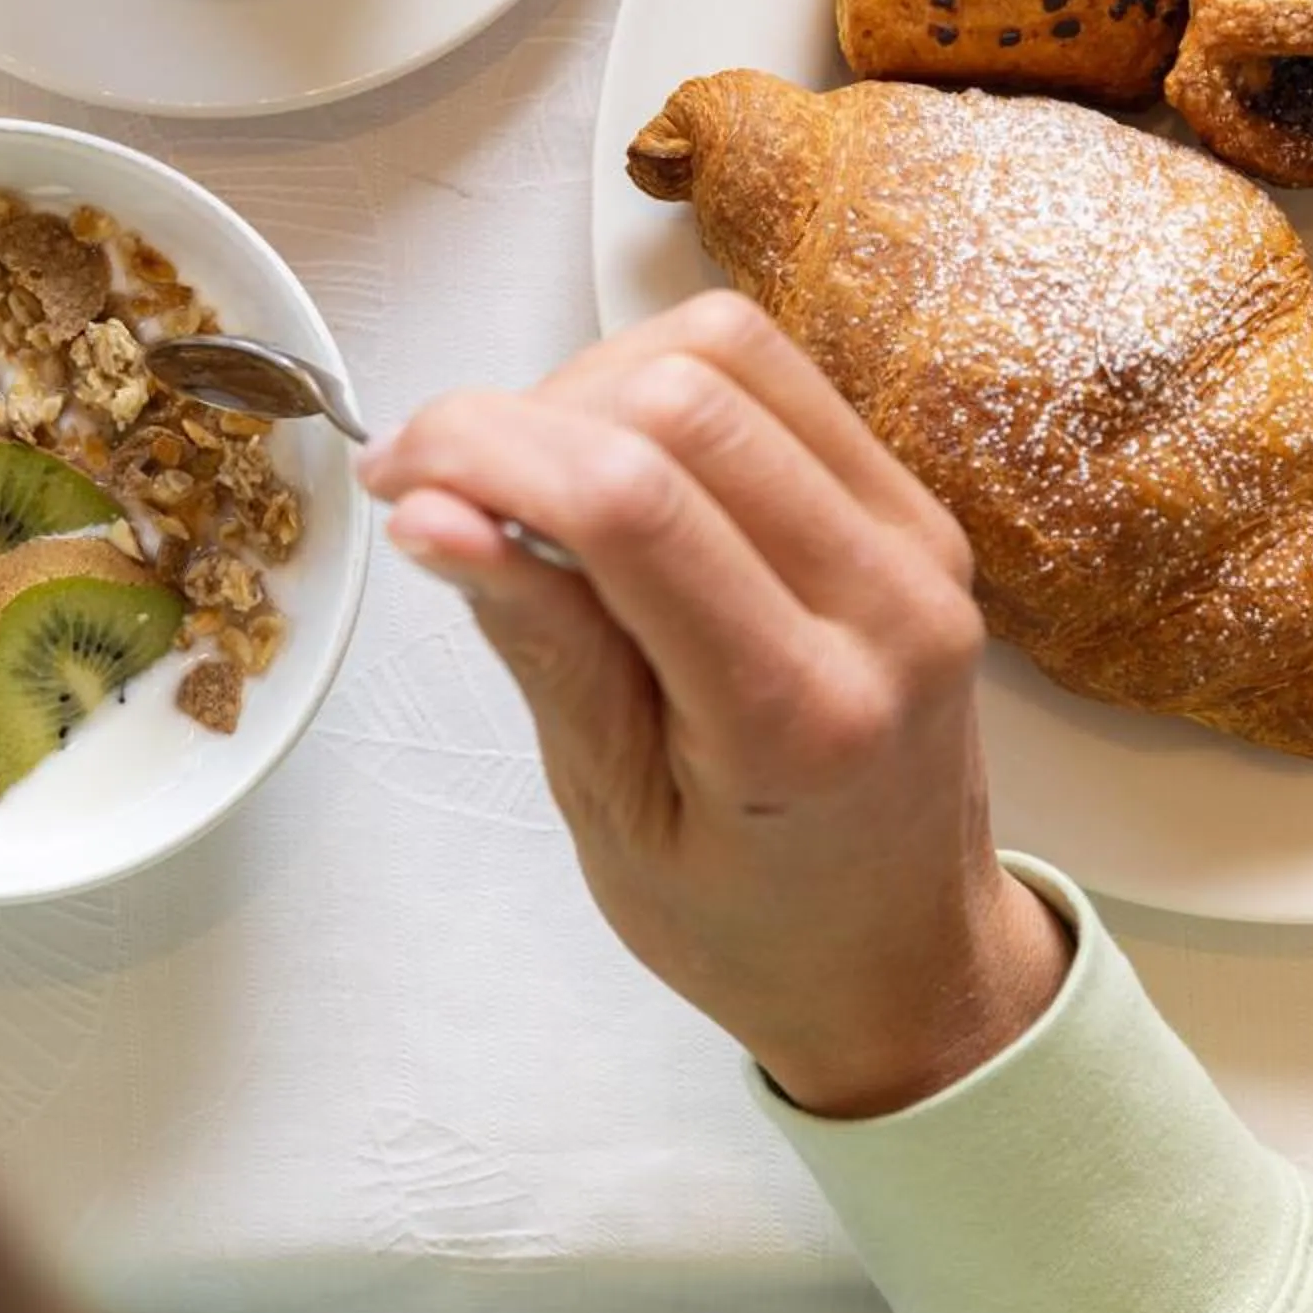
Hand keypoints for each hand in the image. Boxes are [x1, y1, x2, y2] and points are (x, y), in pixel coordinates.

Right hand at [359, 292, 1068, 1117]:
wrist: (899, 959)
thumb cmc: (748, 918)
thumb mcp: (611, 810)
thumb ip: (538, 641)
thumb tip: (431, 508)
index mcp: (801, 717)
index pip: (631, 505)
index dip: (485, 451)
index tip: (395, 472)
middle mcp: (886, 608)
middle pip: (683, 398)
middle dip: (529, 414)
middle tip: (449, 487)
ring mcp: (917, 544)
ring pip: (730, 353)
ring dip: (596, 384)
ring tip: (532, 482)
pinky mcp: (916, 508)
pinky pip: (776, 378)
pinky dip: (665, 391)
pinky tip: (612, 473)